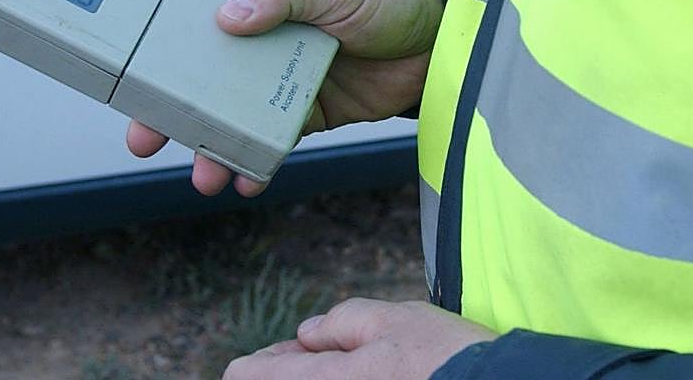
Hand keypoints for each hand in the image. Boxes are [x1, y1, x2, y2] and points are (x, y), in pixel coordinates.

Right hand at [126, 0, 443, 196]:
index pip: (192, 16)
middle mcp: (259, 38)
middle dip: (169, 108)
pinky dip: (254, 161)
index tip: (129, 74)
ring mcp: (279, 77)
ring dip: (211, 144)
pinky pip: (270, 140)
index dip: (158, 44)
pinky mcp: (306, 112)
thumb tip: (231, 17)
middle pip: (200, 74)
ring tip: (204, 174)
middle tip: (144, 138)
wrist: (437, 40)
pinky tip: (245, 179)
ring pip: (230, 114)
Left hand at [223, 298, 495, 379]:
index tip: (297, 351)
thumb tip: (309, 334)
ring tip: (364, 368)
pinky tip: (381, 378)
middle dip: (302, 369)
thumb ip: (342, 322)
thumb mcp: (392, 319)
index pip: (248, 376)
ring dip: (325, 379)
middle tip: (333, 355)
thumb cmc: (443, 360)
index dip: (265, 359)